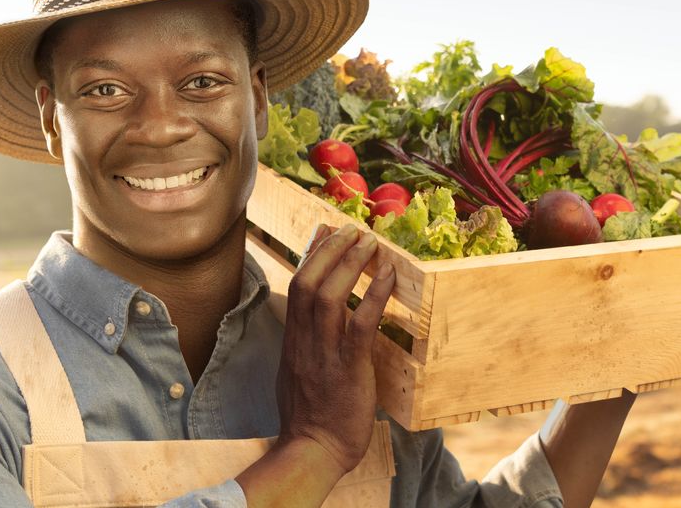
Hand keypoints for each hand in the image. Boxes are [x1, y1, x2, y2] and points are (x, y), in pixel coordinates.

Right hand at [276, 224, 395, 473]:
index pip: (297, 286)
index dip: (311, 255)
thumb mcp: (296, 374)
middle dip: (329, 250)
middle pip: (307, 282)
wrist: (313, 451)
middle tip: (351, 229)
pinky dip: (373, 295)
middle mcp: (304, 341)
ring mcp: (324, 353)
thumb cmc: (310, 418)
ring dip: (349, 263)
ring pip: (328, 296)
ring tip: (368, 242)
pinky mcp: (348, 368)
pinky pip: (360, 324)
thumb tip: (313, 329)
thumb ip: (304, 348)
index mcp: (293, 341)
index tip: (324, 232)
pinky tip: (387, 275)